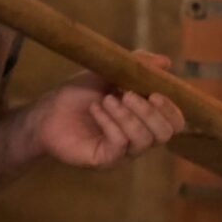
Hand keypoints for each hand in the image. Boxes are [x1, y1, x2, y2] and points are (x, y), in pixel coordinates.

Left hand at [30, 51, 185, 169]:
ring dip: (127, 116)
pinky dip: (110, 123)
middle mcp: (138, 138)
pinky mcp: (105, 160)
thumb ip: (138, 66)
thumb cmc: (79, 94)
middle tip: (127, 94)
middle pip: (164, 134)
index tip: (154, 92)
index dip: (170, 109)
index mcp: (145, 119)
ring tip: (107, 99)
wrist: (48, 111)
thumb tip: (166, 62)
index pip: (174, 123)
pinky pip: (120, 145)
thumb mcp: (111, 73)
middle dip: (149, 112)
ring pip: (143, 140)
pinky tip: (96, 109)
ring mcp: (122, 152)